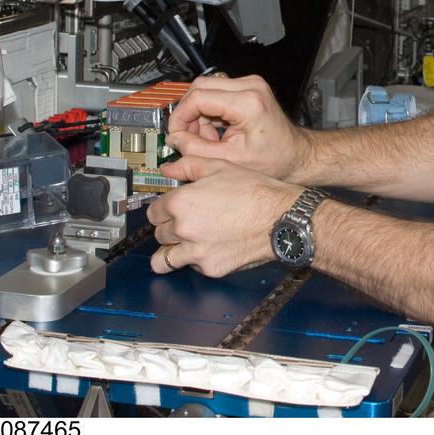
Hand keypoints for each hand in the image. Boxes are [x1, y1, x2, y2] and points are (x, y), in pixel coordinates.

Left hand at [146, 156, 298, 277]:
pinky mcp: (210, 268)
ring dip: (172, 250)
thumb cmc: (256, 191)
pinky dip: (197, 260)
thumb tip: (169, 169)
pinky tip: (212, 248)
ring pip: (164, 259)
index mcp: (181, 202)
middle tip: (186, 222)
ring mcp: (195, 252)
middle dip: (169, 227)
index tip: (171, 209)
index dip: (163, 208)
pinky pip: (192, 267)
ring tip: (186, 243)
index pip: (153, 211)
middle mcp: (183, 229)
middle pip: (159, 234)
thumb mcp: (221, 167)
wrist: (281, 218)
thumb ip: (189, 166)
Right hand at [165, 75, 310, 180]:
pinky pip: (216, 93)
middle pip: (199, 87)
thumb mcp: (230, 160)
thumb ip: (196, 149)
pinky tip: (216, 132)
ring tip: (208, 139)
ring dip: (199, 114)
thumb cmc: (274, 160)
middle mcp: (250, 86)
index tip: (176, 134)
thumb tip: (174, 138)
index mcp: (247, 102)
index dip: (181, 117)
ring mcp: (250, 84)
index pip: (198, 97)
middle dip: (188, 114)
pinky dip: (209, 112)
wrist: (296, 155)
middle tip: (190, 138)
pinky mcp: (248, 88)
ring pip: (206, 89)